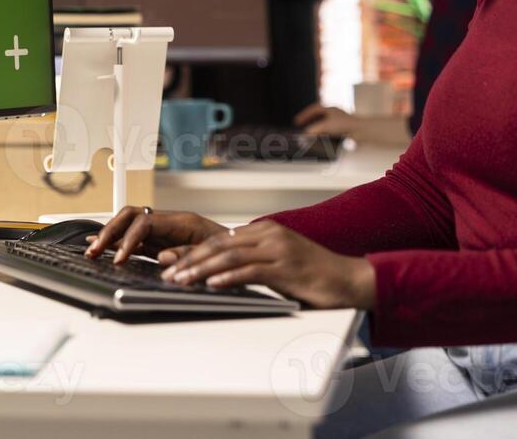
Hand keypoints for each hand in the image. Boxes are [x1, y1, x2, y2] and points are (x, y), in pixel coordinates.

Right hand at [84, 206, 227, 264]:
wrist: (241, 254)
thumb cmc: (230, 254)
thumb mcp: (213, 257)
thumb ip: (187, 255)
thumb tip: (162, 256)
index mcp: (182, 221)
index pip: (144, 223)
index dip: (128, 240)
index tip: (119, 258)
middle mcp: (169, 222)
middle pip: (130, 216)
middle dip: (110, 231)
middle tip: (95, 249)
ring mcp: (163, 232)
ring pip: (128, 224)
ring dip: (109, 235)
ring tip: (92, 249)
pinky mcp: (160, 243)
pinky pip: (133, 239)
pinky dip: (116, 243)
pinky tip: (101, 248)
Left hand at [160, 219, 375, 309]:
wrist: (350, 280)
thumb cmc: (314, 276)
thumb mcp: (279, 263)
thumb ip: (254, 261)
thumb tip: (221, 272)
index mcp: (265, 230)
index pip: (219, 239)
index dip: (192, 250)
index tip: (170, 263)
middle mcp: (269, 235)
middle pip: (218, 244)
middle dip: (189, 260)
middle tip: (167, 273)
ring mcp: (278, 250)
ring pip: (228, 256)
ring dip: (200, 270)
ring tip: (180, 280)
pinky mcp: (285, 268)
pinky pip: (250, 271)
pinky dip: (227, 277)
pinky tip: (211, 284)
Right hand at [294, 102, 359, 138]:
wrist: (361, 132)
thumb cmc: (346, 125)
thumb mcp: (325, 126)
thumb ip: (313, 130)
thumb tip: (305, 135)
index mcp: (330, 109)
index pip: (314, 109)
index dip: (304, 115)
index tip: (297, 121)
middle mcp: (335, 114)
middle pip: (318, 116)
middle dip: (309, 122)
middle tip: (302, 128)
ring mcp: (339, 122)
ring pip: (324, 124)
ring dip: (316, 129)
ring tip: (309, 135)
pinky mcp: (343, 130)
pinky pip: (329, 132)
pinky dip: (323, 135)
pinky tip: (321, 140)